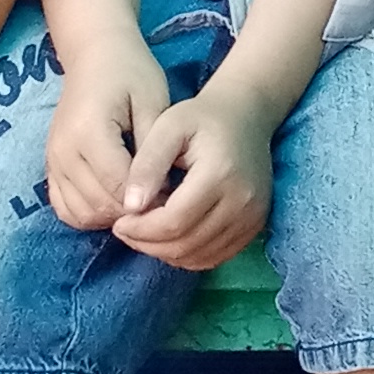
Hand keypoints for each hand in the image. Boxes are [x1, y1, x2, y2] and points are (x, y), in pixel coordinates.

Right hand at [43, 27, 176, 231]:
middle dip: (133, 210)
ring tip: (140, 199)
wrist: (95, 55)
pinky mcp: (50, 167)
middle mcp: (63, 152)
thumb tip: (157, 192)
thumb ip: (153, 149)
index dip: (148, 198)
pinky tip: (115, 200)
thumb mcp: (153, 101)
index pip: (118, 186)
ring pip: (81, 213)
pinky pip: (65, 209)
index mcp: (90, 132)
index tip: (173, 193)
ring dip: (112, 216)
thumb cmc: (131, 72)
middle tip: (161, 200)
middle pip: (99, 204)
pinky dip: (90, 214)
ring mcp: (52, 162)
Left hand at [113, 75, 279, 270]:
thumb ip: (147, 165)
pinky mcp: (254, 226)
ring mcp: (252, 217)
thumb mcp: (168, 127)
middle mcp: (243, 201)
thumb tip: (130, 206)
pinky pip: (214, 257)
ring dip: (164, 252)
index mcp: (221, 174)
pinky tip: (171, 235)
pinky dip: (186, 254)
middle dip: (147, 244)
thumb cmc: (201, 117)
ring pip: (198, 257)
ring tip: (146, 231)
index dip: (140, 230)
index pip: (174, 222)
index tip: (119, 221)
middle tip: (126, 229)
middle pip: (185, 245)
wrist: (247, 115)